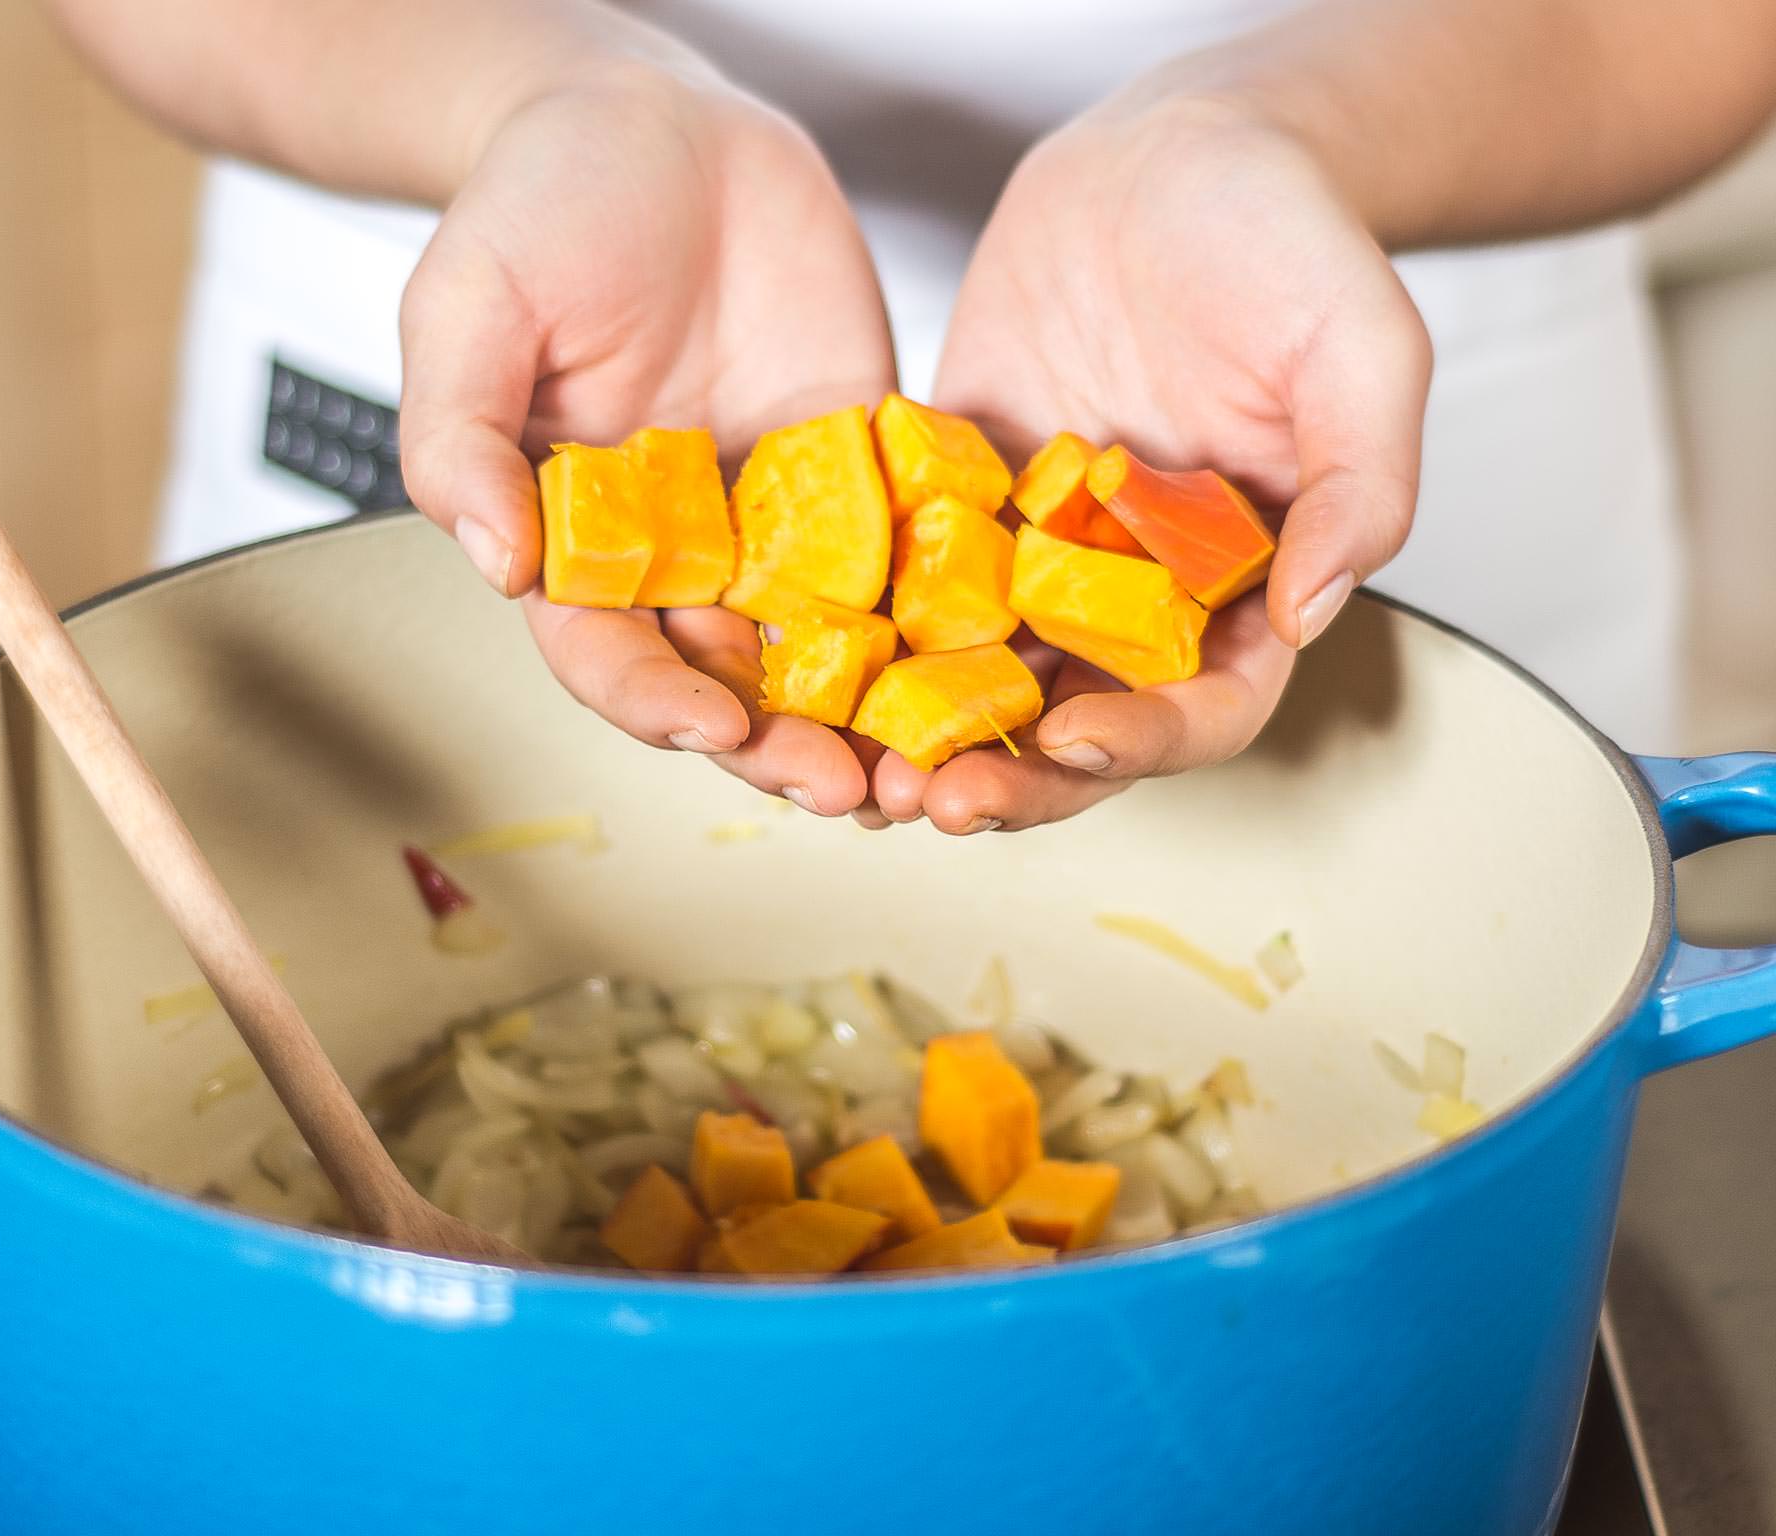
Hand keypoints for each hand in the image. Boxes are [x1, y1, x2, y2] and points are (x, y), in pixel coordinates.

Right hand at [397, 57, 895, 816]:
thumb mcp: (466, 306)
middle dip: (785, 745)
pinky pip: (912, 552)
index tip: (709, 727)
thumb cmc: (539, 207)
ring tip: (931, 763)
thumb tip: (494, 561)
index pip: (611, 654)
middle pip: (732, 679)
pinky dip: (950, 614)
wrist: (657, 120)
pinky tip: (995, 655)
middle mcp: (684, 552)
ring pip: (830, 646)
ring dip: (877, 714)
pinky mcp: (866, 467)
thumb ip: (459, 436)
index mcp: (580, 543)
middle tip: (848, 790)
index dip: (655, 700)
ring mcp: (782, 518)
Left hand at [889, 94, 1430, 833]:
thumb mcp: (1363, 347)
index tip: (1074, 743)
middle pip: (1072, 725)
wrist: (1177, 154)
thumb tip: (1321, 608)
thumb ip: (1363, 480)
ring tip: (844, 766)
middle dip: (1004, 778)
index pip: (1201, 707)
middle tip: (926, 802)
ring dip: (915, 737)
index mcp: (1241, 591)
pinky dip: (857, 636)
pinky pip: (902, 586)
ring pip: (977, 681)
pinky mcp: (957, 505)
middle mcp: (1133, 597)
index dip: (1144, 742)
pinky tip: (797, 659)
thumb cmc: (1289, 240)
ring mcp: (1038, 558)